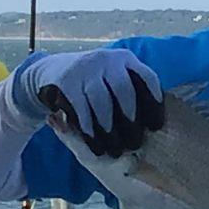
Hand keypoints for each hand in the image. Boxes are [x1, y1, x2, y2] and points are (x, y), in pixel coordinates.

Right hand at [10, 48, 164, 156]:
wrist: (53, 68)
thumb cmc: (94, 81)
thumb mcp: (114, 77)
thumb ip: (131, 91)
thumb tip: (151, 126)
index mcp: (126, 59)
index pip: (147, 77)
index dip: (154, 102)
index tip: (155, 127)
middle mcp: (108, 60)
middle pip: (124, 89)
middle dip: (130, 120)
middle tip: (134, 144)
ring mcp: (86, 68)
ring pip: (101, 100)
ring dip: (108, 127)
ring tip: (114, 149)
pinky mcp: (68, 80)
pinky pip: (81, 107)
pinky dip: (89, 127)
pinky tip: (95, 142)